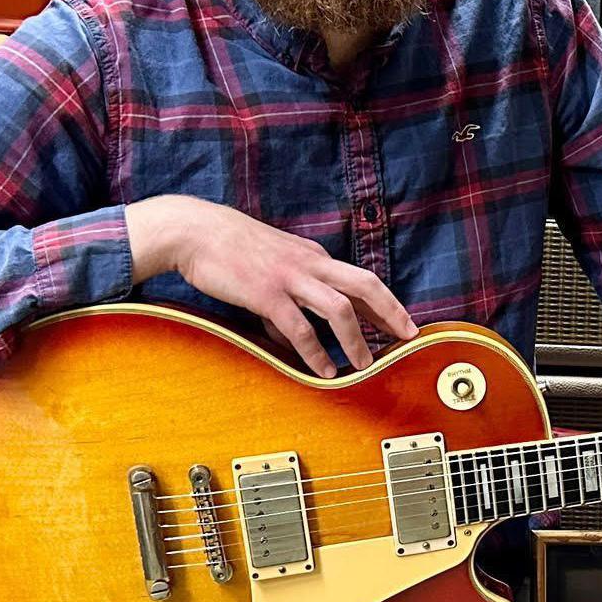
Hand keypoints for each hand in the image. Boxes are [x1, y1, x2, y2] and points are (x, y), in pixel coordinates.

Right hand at [127, 195, 417, 376]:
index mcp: (313, 256)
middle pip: (365, 285)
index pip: (360, 279)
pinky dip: (315, 352)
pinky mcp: (266, 294)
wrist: (194, 231)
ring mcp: (290, 277)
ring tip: (364, 365)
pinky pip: (299, 327)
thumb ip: (288, 299)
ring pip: (339, 308)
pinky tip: (323, 370)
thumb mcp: (271, 268)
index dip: (385, 302)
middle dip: (390, 312)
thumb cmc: (229, 248)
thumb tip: (292, 337)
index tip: (401, 323)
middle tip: (407, 336)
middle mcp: (310, 263)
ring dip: (356, 340)